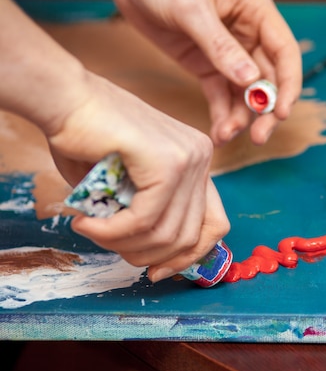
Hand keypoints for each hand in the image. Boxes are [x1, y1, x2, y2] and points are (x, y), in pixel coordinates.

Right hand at [48, 73, 229, 282]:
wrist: (66, 98)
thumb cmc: (88, 140)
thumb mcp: (129, 188)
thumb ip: (151, 216)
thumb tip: (159, 262)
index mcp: (198, 163)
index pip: (215, 225)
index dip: (187, 257)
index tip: (156, 272)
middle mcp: (202, 159)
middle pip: (191, 235)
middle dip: (148, 256)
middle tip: (110, 247)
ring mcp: (190, 158)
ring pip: (168, 234)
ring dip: (123, 245)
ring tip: (91, 231)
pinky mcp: (168, 161)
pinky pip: (144, 219)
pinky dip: (112, 232)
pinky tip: (86, 224)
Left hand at [90, 0, 302, 145]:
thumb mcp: (190, 8)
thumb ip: (220, 46)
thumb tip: (250, 81)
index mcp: (255, 9)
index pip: (284, 51)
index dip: (288, 84)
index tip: (282, 113)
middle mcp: (248, 32)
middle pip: (269, 78)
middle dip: (266, 110)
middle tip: (259, 137)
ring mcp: (229, 51)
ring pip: (245, 92)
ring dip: (241, 117)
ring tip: (227, 135)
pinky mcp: (207, 64)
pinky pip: (221, 94)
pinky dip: (222, 114)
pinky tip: (219, 132)